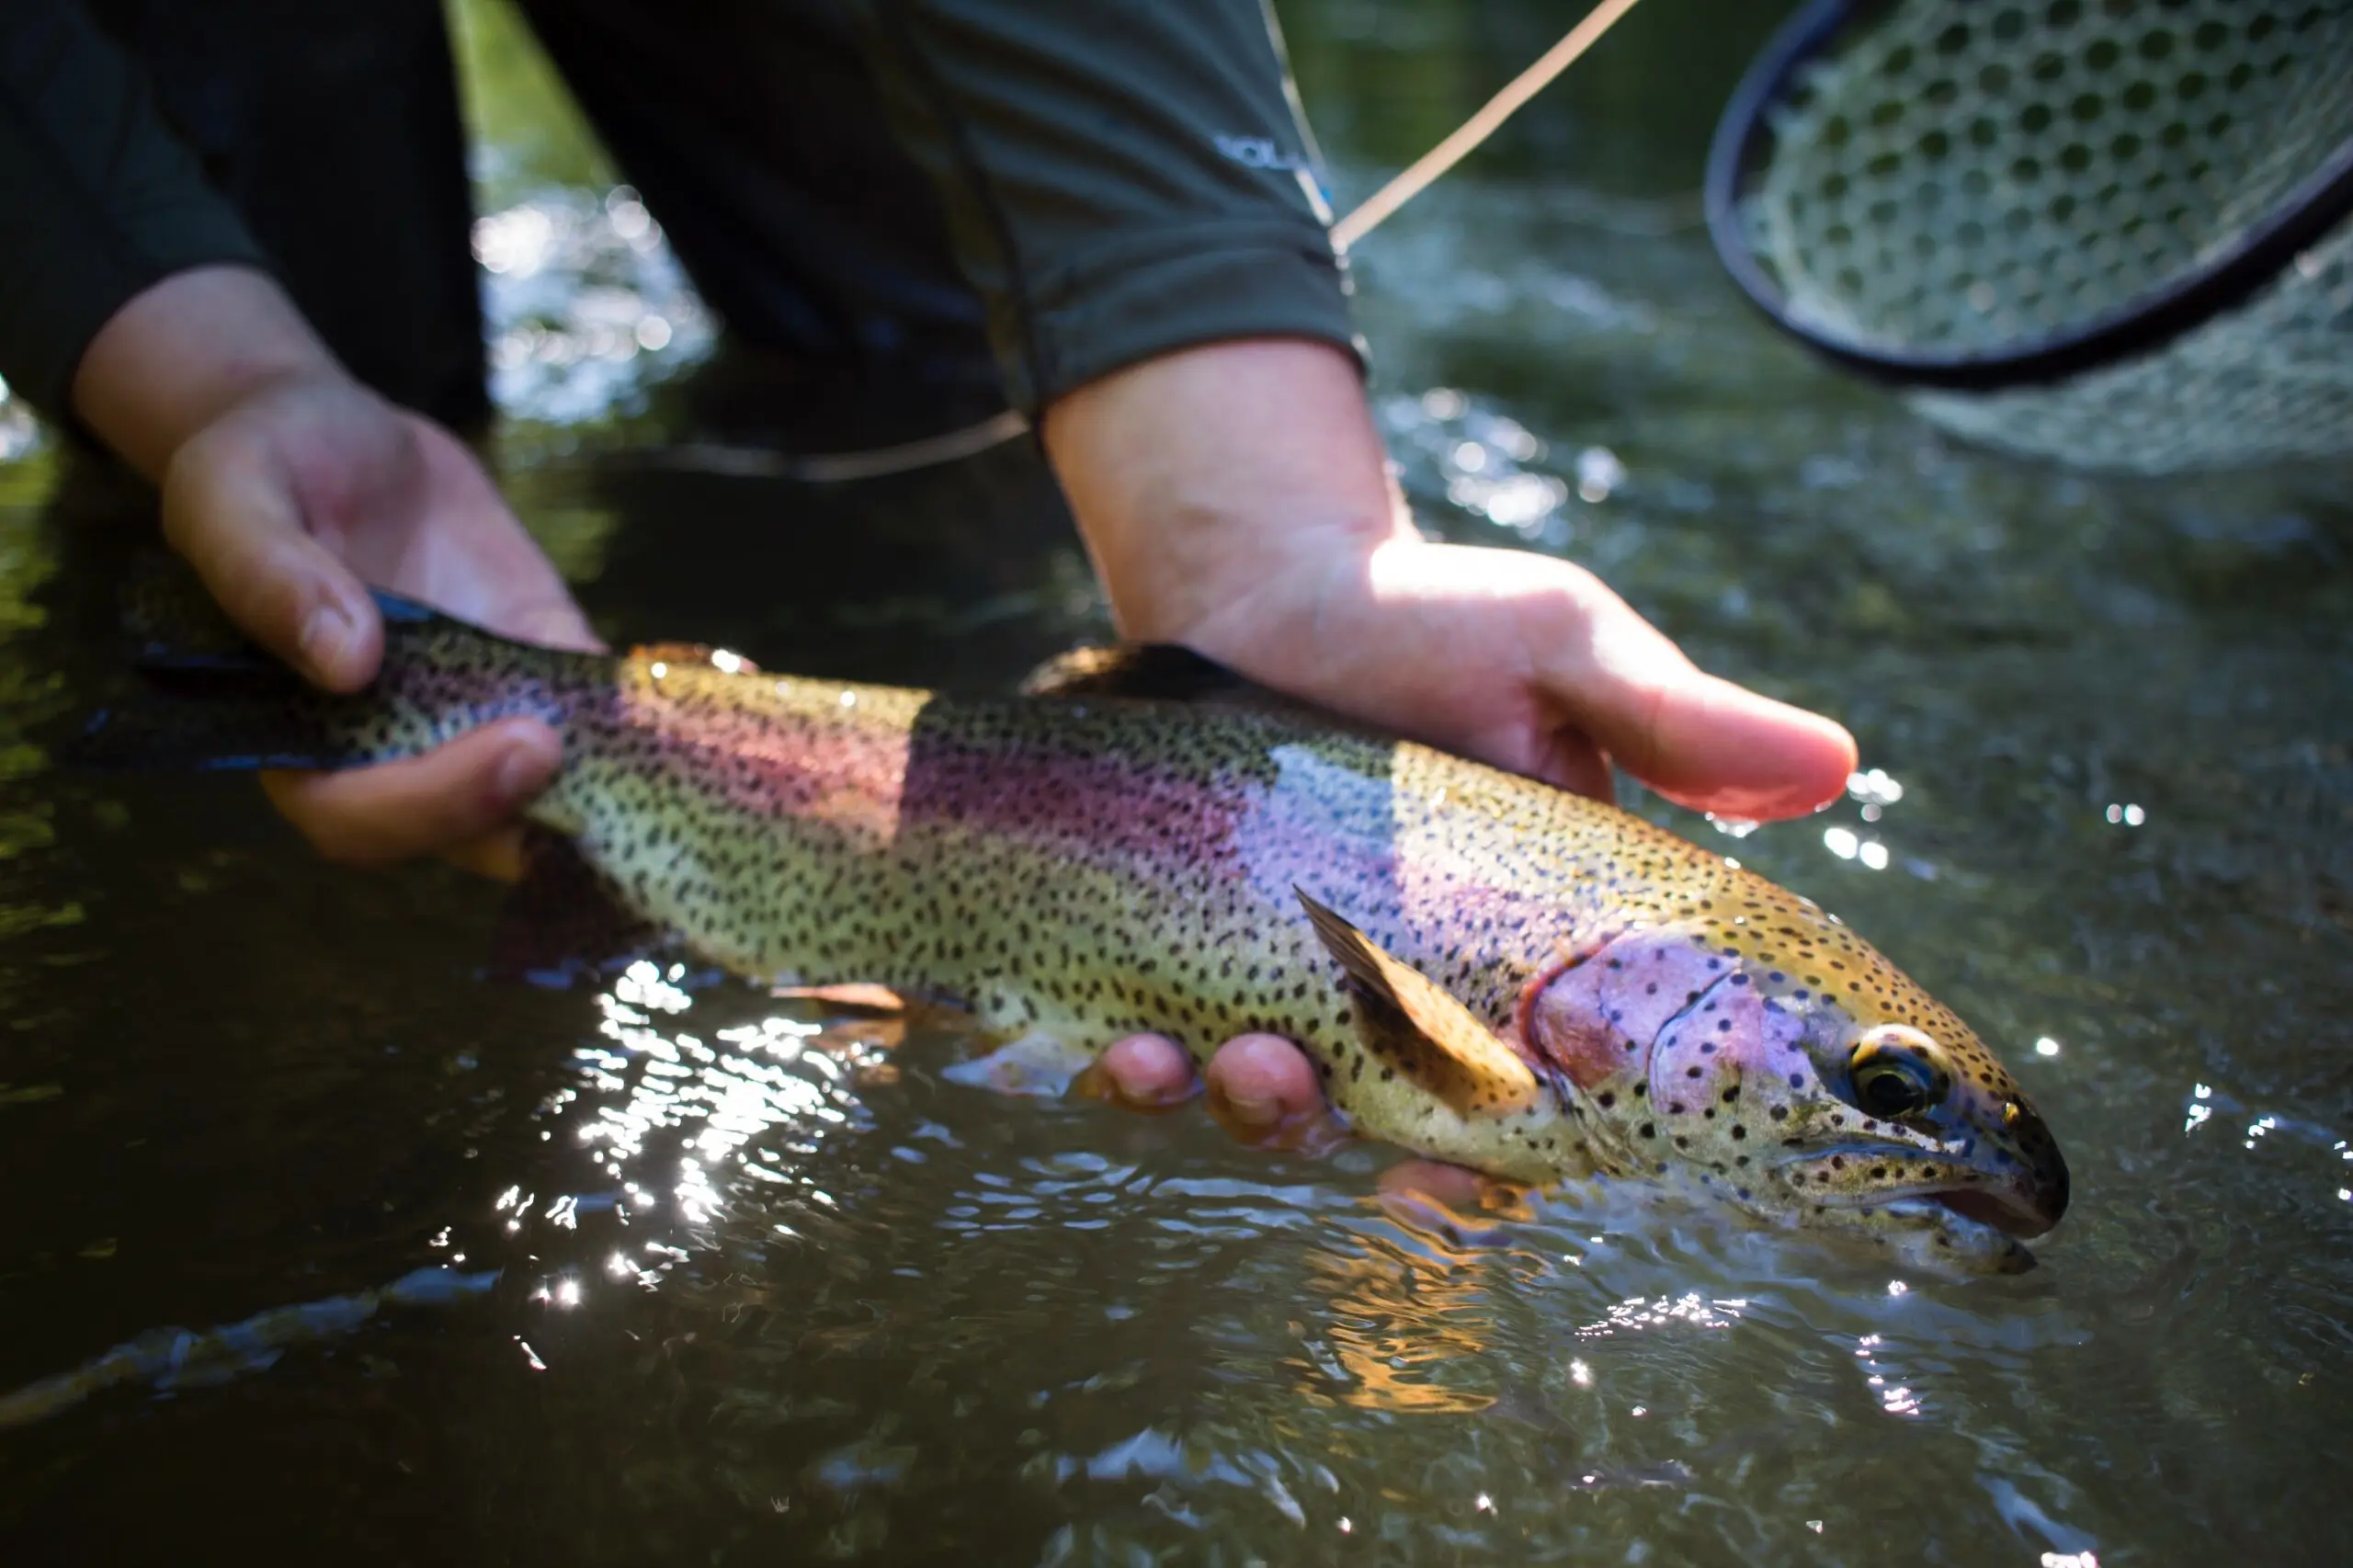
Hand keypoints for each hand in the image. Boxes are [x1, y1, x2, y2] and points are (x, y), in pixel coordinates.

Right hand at [72, 267, 594, 876]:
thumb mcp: (234, 493)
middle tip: (556, 744)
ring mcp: (472, 717)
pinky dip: (635, 730)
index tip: (500, 745)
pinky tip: (672, 710)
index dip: (427, 804)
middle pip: (455, 832)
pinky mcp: (537, 670)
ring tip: (641, 756)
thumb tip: (343, 661)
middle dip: (510, 805)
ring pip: (535, 799)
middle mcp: (390, 749)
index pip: (355, 816)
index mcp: (299, 733)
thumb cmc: (265, 464)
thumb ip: (266, 574)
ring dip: (591, 789)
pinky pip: (591, 724)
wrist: (342, 431)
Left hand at [1043, 337, 1858, 1147]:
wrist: (1268, 579)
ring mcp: (1286, 991)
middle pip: (1384, 1137)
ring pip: (1269, 1116)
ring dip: (1239, 1113)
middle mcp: (1404, 1001)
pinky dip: (1140, 1075)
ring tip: (1203, 1060)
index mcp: (1517, 961)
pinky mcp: (1180, 967)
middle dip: (1342, 1143)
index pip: (1532, 1111)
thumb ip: (1676, 721)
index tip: (1471, 1174)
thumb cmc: (1434, 616)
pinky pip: (1158, 1063)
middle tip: (1300, 1084)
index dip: (1504, 1170)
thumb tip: (1837, 764)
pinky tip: (1123, 1043)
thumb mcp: (1561, 648)